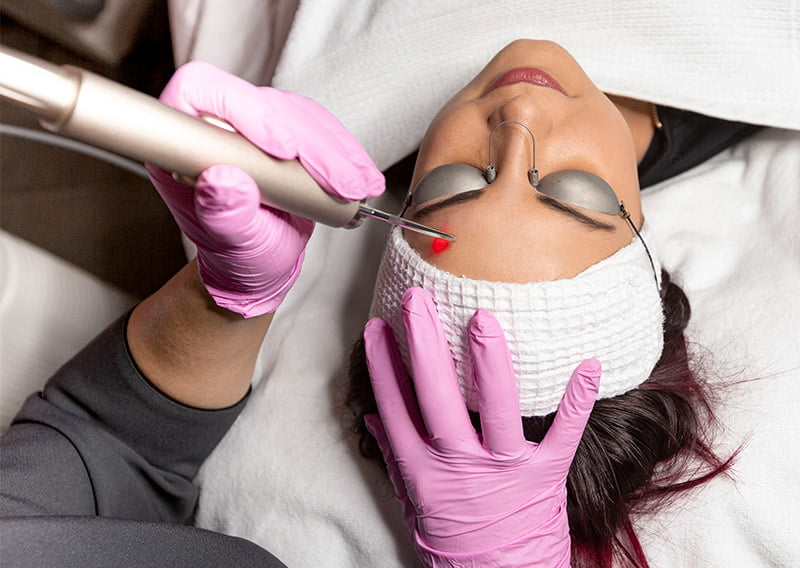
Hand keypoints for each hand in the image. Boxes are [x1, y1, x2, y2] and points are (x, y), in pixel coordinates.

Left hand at [146, 61, 383, 316]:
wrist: (261, 263)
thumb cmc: (238, 258)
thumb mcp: (231, 247)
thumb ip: (223, 216)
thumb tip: (221, 179)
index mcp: (184, 145)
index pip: (200, 92)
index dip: (245, 111)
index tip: (284, 151)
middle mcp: (216, 124)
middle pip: (262, 102)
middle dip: (310, 144)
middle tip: (341, 185)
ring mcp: (253, 124)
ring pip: (297, 113)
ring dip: (336, 151)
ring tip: (361, 186)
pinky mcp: (287, 130)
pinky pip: (319, 127)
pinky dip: (345, 153)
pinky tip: (364, 176)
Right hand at [363, 287, 600, 566]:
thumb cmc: (453, 539)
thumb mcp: (413, 500)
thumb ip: (394, 453)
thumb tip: (370, 412)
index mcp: (423, 469)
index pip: (395, 407)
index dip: (383, 366)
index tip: (376, 327)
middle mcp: (458, 464)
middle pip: (435, 396)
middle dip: (424, 344)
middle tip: (418, 300)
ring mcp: (503, 468)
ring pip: (495, 408)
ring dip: (489, 361)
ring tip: (483, 318)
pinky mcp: (544, 475)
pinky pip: (564, 434)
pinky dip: (577, 400)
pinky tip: (587, 363)